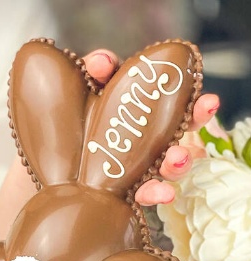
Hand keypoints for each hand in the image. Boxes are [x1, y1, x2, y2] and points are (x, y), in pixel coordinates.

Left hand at [83, 49, 219, 205]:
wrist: (55, 155)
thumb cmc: (80, 114)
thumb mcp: (88, 87)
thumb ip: (98, 70)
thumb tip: (102, 62)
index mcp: (149, 113)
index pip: (180, 106)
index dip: (196, 105)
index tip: (208, 102)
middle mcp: (151, 141)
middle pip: (181, 134)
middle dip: (195, 124)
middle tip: (204, 113)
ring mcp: (141, 168)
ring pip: (168, 167)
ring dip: (177, 164)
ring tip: (177, 159)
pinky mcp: (126, 191)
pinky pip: (144, 195)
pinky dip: (154, 194)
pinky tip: (163, 194)